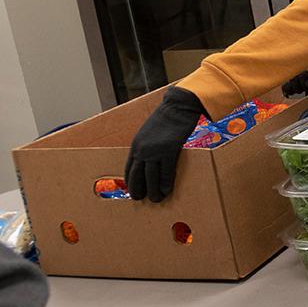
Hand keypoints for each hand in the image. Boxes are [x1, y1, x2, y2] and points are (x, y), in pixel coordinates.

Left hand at [124, 86, 205, 202]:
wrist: (178, 107)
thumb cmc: (167, 117)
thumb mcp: (150, 132)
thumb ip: (148, 145)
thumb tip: (151, 158)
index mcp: (136, 145)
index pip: (129, 169)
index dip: (131, 182)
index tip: (134, 191)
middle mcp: (142, 149)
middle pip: (137, 176)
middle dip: (138, 190)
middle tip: (141, 199)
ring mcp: (155, 151)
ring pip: (150, 177)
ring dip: (153, 191)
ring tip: (156, 200)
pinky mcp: (169, 150)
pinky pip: (166, 171)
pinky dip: (165, 183)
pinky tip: (167, 190)